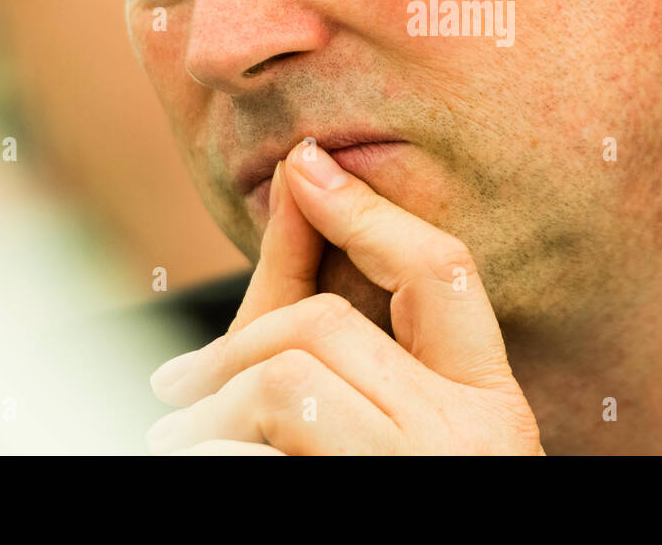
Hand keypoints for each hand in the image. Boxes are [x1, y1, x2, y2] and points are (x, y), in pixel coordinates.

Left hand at [145, 138, 543, 454]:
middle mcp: (475, 438)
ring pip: (291, 382)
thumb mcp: (353, 405)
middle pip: (328, 330)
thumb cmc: (355, 486)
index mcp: (487, 403)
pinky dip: (213, 443)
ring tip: (178, 438)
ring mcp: (422, 473)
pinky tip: (197, 458)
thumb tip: (302, 178)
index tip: (307, 164)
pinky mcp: (369, 496)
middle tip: (175, 390)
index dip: (372, 210)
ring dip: (210, 403)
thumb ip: (324, 297)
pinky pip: (274, 436)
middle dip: (232, 347)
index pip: (443, 272)